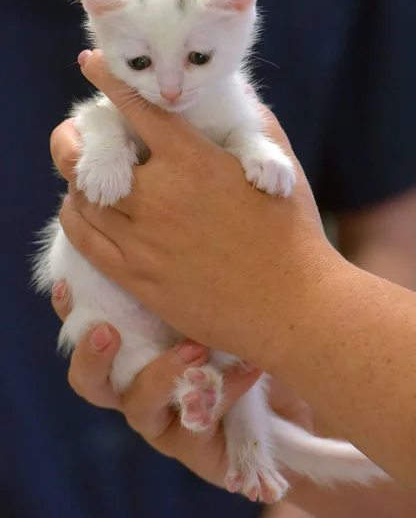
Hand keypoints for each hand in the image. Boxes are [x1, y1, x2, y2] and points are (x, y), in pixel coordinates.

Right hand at [51, 281, 312, 490]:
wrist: (290, 388)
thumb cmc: (246, 333)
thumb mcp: (217, 301)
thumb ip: (188, 280)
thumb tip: (173, 234)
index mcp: (134, 349)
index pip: (89, 329)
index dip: (70, 310)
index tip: (68, 284)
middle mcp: (138, 385)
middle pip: (90, 382)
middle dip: (91, 356)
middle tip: (106, 331)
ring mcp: (163, 419)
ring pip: (137, 405)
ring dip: (161, 374)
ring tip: (195, 349)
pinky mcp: (193, 447)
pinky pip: (195, 423)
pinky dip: (219, 391)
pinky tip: (249, 368)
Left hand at [53, 49, 337, 371]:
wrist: (292, 307)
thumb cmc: (293, 236)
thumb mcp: (279, 169)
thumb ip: (252, 125)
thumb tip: (236, 93)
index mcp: (193, 163)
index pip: (135, 109)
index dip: (108, 81)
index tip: (92, 65)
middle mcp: (159, 197)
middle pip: (88, 157)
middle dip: (73, 136)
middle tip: (77, 133)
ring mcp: (142, 241)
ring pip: (80, 199)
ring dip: (76, 179)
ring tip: (85, 175)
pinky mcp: (136, 278)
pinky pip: (84, 242)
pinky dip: (76, 218)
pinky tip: (84, 212)